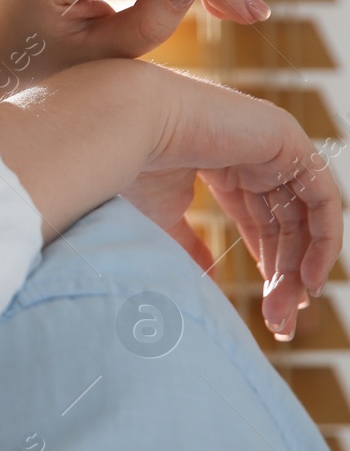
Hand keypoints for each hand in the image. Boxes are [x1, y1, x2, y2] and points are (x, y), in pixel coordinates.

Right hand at [0, 60, 338, 341]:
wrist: (125, 128)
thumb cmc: (129, 168)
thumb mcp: (162, 220)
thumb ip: (190, 246)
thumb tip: (207, 279)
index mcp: (223, 166)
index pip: (261, 221)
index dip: (270, 266)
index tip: (270, 312)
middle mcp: (253, 155)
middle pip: (285, 225)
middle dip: (285, 276)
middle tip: (281, 323)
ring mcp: (273, 145)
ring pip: (305, 216)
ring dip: (302, 266)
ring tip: (290, 307)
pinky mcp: (287, 141)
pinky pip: (322, 196)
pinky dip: (324, 238)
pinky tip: (308, 276)